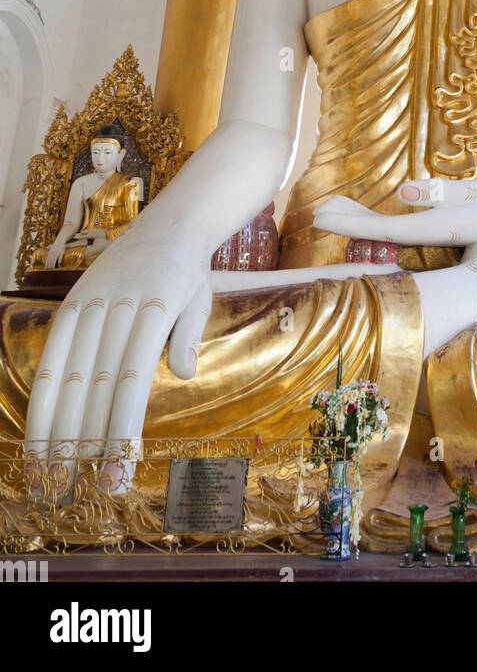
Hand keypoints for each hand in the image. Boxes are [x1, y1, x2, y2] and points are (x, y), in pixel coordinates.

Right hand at [25, 215, 212, 497]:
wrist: (168, 223)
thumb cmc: (188, 272)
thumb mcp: (200, 298)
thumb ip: (187, 335)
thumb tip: (184, 374)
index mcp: (154, 307)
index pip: (130, 380)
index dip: (120, 430)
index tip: (120, 472)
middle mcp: (117, 306)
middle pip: (96, 384)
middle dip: (89, 443)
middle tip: (91, 491)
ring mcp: (90, 304)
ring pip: (68, 374)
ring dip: (58, 430)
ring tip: (53, 478)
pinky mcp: (72, 303)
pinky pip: (51, 355)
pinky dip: (44, 397)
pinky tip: (39, 436)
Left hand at [313, 177, 476, 251]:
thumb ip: (447, 194)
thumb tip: (404, 190)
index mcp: (444, 233)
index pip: (385, 230)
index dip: (350, 224)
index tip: (319, 216)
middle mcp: (438, 245)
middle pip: (382, 236)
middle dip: (350, 223)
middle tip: (319, 209)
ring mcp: (444, 247)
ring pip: (392, 235)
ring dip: (364, 221)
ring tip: (335, 207)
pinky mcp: (452, 242)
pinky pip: (408, 234)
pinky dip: (384, 224)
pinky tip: (375, 215)